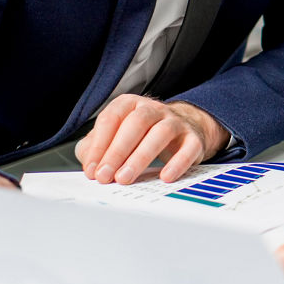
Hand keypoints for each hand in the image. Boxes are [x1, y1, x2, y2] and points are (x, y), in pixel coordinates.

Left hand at [74, 95, 227, 184]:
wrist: (185, 129)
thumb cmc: (142, 135)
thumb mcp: (115, 136)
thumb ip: (96, 146)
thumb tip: (90, 163)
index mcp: (130, 105)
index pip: (111, 119)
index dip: (99, 145)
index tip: (92, 169)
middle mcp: (153, 109)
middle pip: (136, 123)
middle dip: (117, 151)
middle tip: (105, 176)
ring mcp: (176, 122)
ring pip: (160, 133)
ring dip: (141, 157)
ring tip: (125, 178)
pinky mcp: (194, 139)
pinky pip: (188, 148)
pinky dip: (177, 163)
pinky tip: (165, 176)